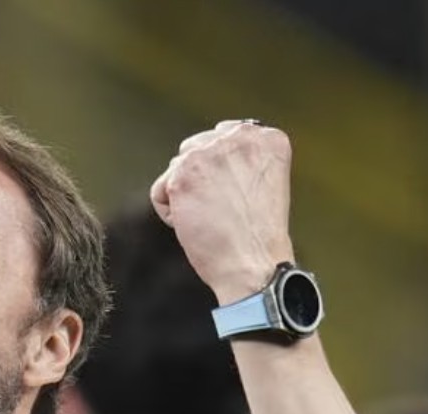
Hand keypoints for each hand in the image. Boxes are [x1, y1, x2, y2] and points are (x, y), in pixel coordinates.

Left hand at [149, 120, 294, 304]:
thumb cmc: (258, 235)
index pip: (224, 136)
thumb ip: (240, 160)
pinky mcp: (181, 177)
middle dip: (198, 179)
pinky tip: (195, 226)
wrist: (254, 262)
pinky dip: (170, 213)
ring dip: (185, 196)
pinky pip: (160, 190)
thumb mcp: (264, 183)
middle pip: (195, 149)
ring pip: (176, 169)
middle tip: (221, 211)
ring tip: (212, 220)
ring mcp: (208, 154)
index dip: (220, 170)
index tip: (232, 195)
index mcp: (267, 138)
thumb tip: (204, 153)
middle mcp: (238, 137)